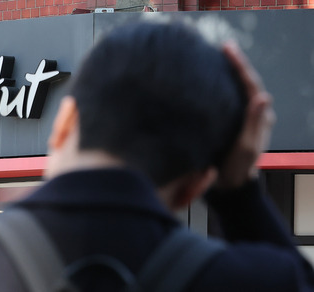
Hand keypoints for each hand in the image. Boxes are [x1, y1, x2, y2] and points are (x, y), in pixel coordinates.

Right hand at [216, 41, 275, 188]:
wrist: (230, 185)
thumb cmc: (237, 168)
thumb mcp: (246, 147)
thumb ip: (254, 122)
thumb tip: (263, 97)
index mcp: (260, 117)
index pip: (251, 85)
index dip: (240, 65)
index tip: (228, 50)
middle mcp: (255, 114)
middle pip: (247, 83)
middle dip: (237, 64)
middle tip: (224, 47)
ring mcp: (244, 119)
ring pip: (239, 90)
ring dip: (230, 73)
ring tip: (218, 58)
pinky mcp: (233, 123)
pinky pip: (230, 99)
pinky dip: (223, 86)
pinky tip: (212, 81)